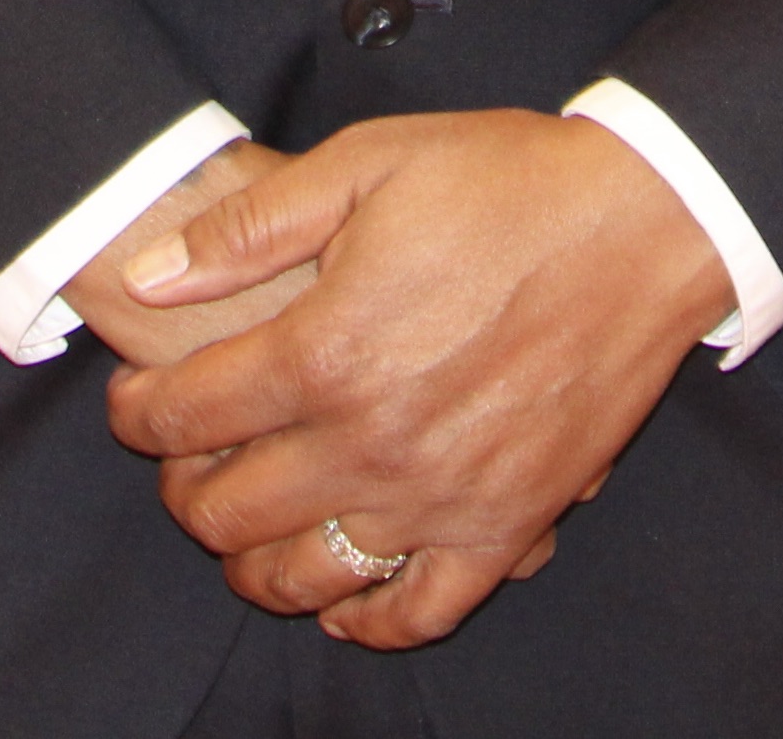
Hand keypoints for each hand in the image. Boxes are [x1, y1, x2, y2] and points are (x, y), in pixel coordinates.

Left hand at [105, 109, 732, 649]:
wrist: (645, 221)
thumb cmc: (507, 182)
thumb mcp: (367, 162)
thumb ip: (248, 227)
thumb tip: (149, 276)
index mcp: (327, 350)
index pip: (183, 415)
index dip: (138, 412)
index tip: (137, 400)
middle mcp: (373, 442)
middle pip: (225, 512)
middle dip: (182, 487)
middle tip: (187, 457)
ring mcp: (440, 497)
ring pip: (302, 578)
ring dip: (250, 562)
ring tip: (247, 523)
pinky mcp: (505, 525)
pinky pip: (416, 613)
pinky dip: (364, 620)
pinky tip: (339, 598)